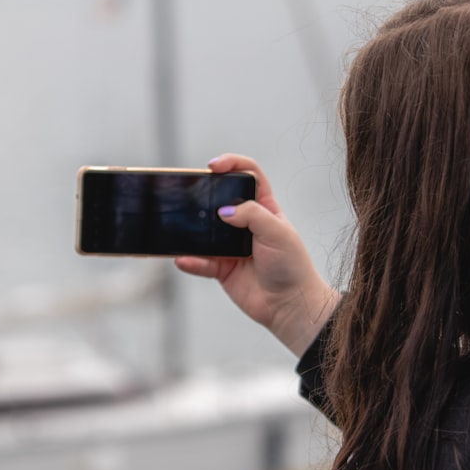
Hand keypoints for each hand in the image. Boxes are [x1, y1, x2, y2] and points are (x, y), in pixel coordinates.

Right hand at [174, 154, 339, 356]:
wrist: (291, 305)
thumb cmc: (291, 265)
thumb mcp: (277, 232)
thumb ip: (252, 215)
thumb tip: (223, 212)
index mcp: (264, 208)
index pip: (249, 175)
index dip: (232, 164)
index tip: (213, 166)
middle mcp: (246, 224)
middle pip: (220, 200)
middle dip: (203, 195)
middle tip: (189, 194)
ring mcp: (232, 246)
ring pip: (205, 231)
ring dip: (191, 229)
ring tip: (178, 226)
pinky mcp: (222, 269)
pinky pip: (201, 262)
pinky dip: (190, 260)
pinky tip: (183, 259)